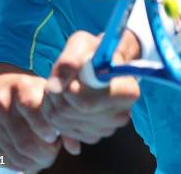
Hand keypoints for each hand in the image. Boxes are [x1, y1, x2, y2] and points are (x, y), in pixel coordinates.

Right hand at [0, 73, 60, 172]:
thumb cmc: (27, 96)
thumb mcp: (43, 96)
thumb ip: (61, 118)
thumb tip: (75, 148)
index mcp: (20, 86)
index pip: (32, 107)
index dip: (45, 127)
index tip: (53, 136)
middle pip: (25, 140)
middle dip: (45, 153)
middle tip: (52, 151)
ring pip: (15, 154)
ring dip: (34, 162)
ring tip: (42, 155)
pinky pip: (3, 162)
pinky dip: (19, 165)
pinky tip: (26, 156)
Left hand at [42, 30, 140, 155]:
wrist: (103, 64)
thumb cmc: (95, 51)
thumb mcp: (83, 43)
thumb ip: (69, 60)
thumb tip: (55, 87)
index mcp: (127, 91)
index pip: (86, 102)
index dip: (69, 90)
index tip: (68, 77)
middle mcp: (121, 115)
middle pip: (72, 112)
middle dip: (57, 94)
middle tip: (59, 78)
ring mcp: (107, 129)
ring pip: (64, 122)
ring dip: (54, 102)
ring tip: (62, 85)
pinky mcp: (93, 136)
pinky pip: (64, 130)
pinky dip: (56, 114)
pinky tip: (64, 98)